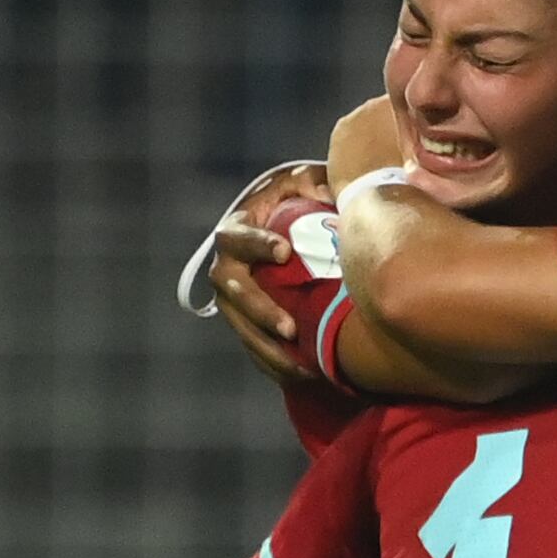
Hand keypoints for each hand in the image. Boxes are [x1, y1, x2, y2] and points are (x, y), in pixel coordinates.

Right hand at [186, 161, 333, 386]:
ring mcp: (234, 297)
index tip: (285, 252)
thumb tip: (328, 191)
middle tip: (290, 328)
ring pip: (240, 326)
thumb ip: (314, 181)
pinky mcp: (248, 320)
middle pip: (230, 290)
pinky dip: (275, 362)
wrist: (301, 226)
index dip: (256, 244)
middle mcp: (228, 264)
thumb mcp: (309, 181)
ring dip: (266, 347)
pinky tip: (303, 376)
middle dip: (259, 311)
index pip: (236, 237)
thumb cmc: (305, 197)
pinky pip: (254, 346)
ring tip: (299, 364)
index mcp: (238, 227)